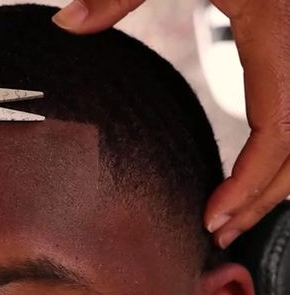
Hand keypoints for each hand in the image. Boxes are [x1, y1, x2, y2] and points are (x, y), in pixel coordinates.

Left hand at [52, 0, 289, 247]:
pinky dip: (288, 145)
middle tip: (220, 231)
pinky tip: (258, 164)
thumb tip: (64, 25)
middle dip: (266, 196)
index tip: (212, 218)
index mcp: (284, 27)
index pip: (283, 128)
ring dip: (281, 178)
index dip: (253, 183)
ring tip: (237, 210)